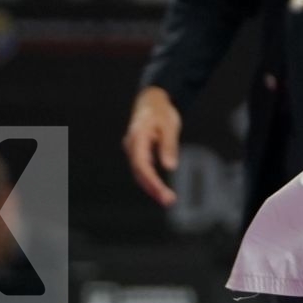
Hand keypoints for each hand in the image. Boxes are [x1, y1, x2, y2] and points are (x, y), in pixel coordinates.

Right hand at [123, 87, 181, 207]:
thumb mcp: (169, 125)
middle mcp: (132, 146)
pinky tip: (160, 191)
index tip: (162, 192)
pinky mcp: (138, 153)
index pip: (141, 164)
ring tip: (167, 199)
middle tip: (169, 201)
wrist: (152, 101)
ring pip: (140, 173)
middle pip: (140, 172)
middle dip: (153, 188)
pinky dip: (151, 180)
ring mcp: (133, 150)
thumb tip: (171, 167)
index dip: (151, 180)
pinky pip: (143, 170)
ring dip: (152, 187)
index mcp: (137, 138)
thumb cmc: (161, 112)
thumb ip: (169, 146)